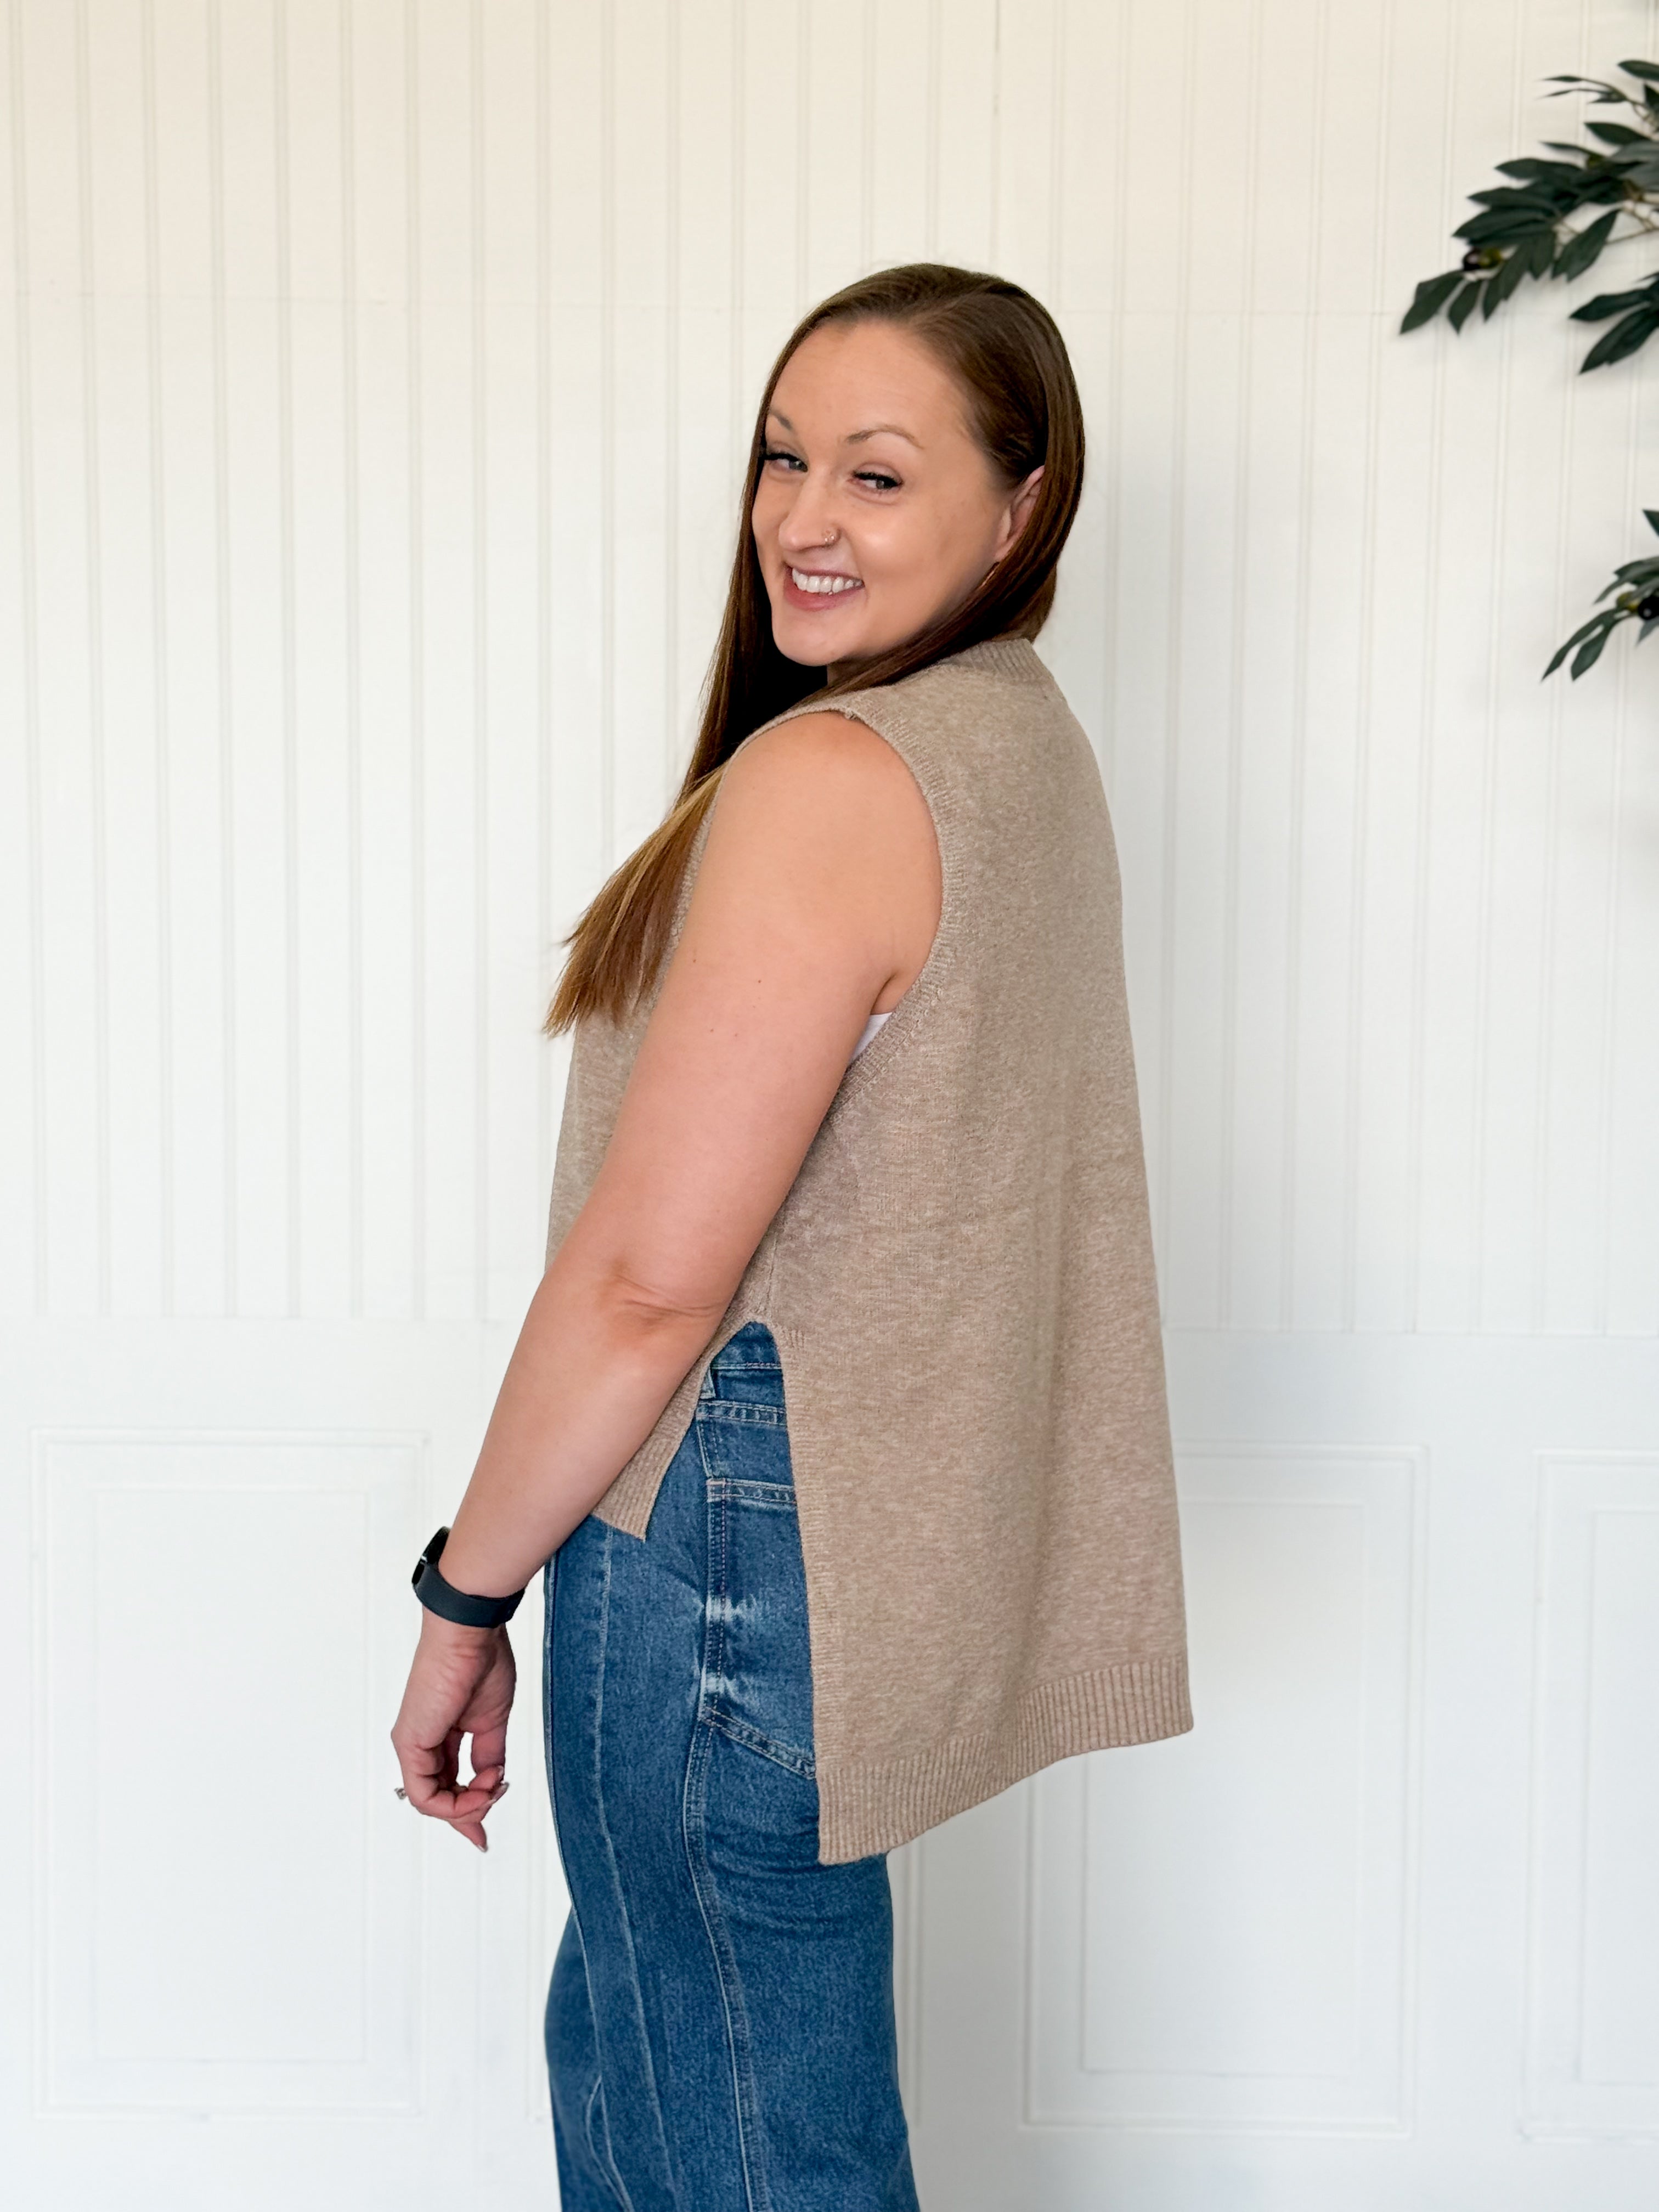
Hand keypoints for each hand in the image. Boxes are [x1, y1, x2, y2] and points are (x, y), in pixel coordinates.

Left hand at [390, 1611, 517, 1851]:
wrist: (470, 1634)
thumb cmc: (482, 1662)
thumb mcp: (493, 1721)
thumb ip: (489, 1758)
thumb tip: (492, 1786)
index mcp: (441, 1734)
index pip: (448, 1784)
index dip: (469, 1807)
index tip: (491, 1815)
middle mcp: (422, 1742)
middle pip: (439, 1798)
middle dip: (469, 1813)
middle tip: (492, 1809)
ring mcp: (413, 1744)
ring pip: (431, 1802)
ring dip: (467, 1806)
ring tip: (493, 1788)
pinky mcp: (410, 1744)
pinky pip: (425, 1795)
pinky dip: (455, 1802)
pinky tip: (481, 1788)